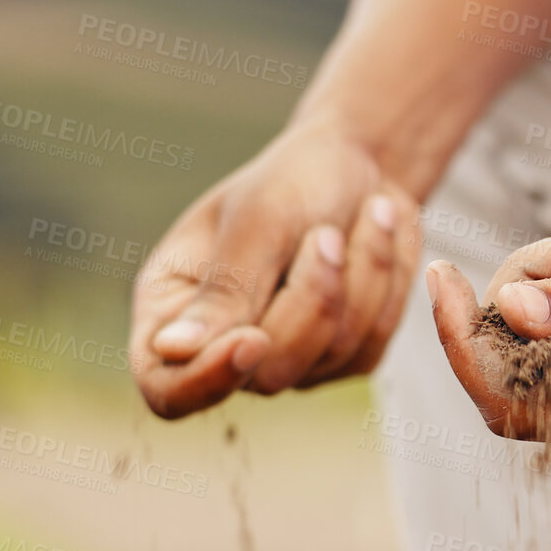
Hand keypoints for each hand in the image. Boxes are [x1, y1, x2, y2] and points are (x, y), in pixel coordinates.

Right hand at [130, 118, 421, 417]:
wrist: (362, 165)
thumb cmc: (296, 178)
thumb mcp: (258, 219)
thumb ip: (223, 288)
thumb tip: (170, 351)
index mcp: (171, 305)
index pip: (165, 385)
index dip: (204, 380)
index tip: (252, 340)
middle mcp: (221, 345)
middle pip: (264, 374)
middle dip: (311, 299)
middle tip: (328, 233)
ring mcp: (283, 360)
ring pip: (328, 358)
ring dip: (360, 280)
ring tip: (365, 217)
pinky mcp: (340, 361)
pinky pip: (368, 348)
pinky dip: (385, 290)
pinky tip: (377, 241)